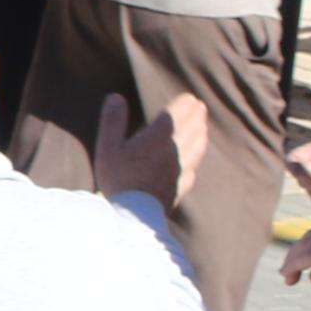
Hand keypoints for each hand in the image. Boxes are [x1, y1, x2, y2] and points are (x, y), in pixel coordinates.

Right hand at [93, 91, 206, 205]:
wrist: (134, 213)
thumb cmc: (118, 177)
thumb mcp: (107, 147)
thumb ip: (113, 121)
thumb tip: (116, 97)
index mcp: (158, 138)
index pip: (177, 116)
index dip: (185, 105)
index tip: (190, 97)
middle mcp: (174, 151)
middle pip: (191, 129)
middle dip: (196, 116)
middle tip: (200, 107)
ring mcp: (181, 169)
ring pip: (197, 148)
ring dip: (201, 134)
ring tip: (203, 128)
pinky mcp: (181, 185)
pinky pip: (192, 168)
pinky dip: (195, 158)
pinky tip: (193, 162)